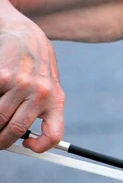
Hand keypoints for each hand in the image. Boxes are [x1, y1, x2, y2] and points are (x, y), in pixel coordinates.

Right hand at [0, 14, 64, 152]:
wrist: (26, 35)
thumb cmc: (37, 68)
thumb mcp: (49, 88)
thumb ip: (41, 111)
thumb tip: (26, 139)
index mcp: (56, 100)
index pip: (54, 134)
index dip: (41, 147)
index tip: (28, 146)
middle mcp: (41, 93)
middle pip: (16, 130)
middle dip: (1, 141)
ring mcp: (21, 84)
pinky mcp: (2, 76)